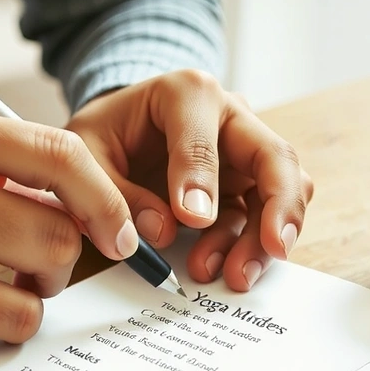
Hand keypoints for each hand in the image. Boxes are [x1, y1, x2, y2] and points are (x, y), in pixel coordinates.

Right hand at [0, 105, 137, 343]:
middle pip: (60, 229)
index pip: (59, 155)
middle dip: (66, 255)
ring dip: (41, 289)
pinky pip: (13, 318)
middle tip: (40, 262)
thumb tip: (89, 203)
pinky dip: (13, 319)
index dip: (106, 198)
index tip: (121, 230)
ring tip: (7, 282)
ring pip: (44, 278)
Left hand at [66, 69, 313, 291]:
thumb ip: (115, 192)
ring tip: (234, 276)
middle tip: (272, 248)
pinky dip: (253, 246)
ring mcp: (243, 153)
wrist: (116, 133)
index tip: (192, 221)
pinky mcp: (245, 186)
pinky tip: (226, 270)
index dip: (201, 180)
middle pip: (275, 157)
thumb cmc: (104, 136)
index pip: (203, 138)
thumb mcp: (87, 154)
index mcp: (185, 94)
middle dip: (278, 206)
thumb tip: (161, 231)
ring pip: (282, 192)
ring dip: (265, 237)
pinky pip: (264, 216)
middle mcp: (228, 117)